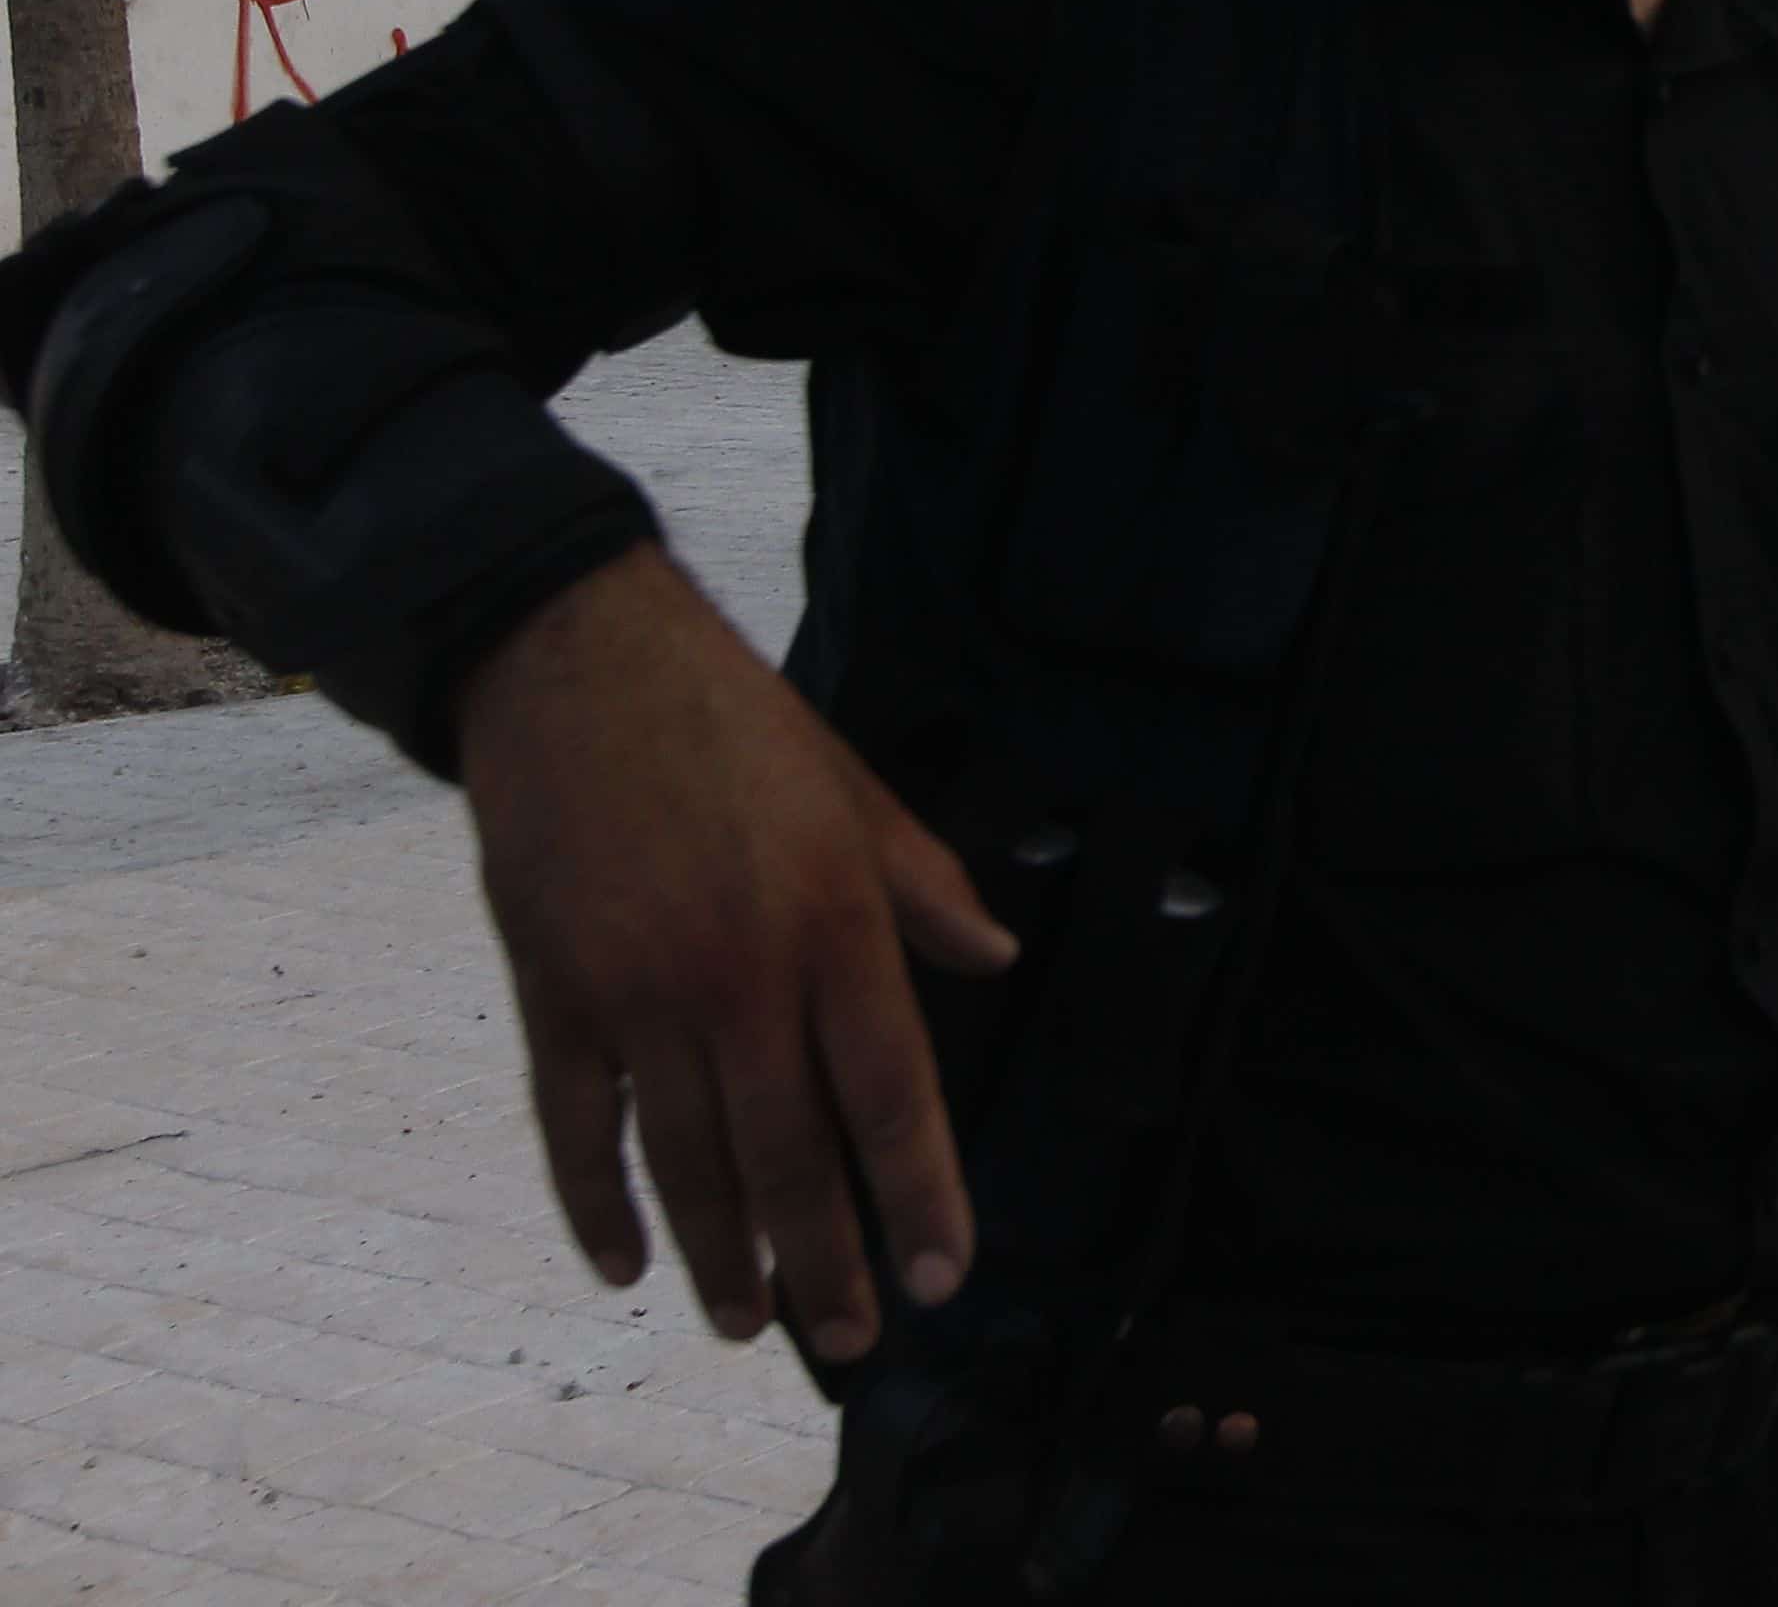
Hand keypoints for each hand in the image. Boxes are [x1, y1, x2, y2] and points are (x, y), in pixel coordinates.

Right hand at [455, 543, 1013, 1360]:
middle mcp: (743, 976)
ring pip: (688, 1160)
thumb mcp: (859, 793)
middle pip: (791, 1155)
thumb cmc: (736, 726)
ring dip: (724, 1255)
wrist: (580, 663)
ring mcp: (641, 992)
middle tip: (856, 1338)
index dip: (922, 1194)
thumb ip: (928, 890)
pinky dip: (596, 1205)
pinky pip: (577, 1127)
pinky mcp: (556, 992)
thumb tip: (997, 956)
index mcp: (834, 927)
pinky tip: (624, 1265)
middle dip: (828, 1261)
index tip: (947, 1274)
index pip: (892, 1095)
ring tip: (752, 1324)